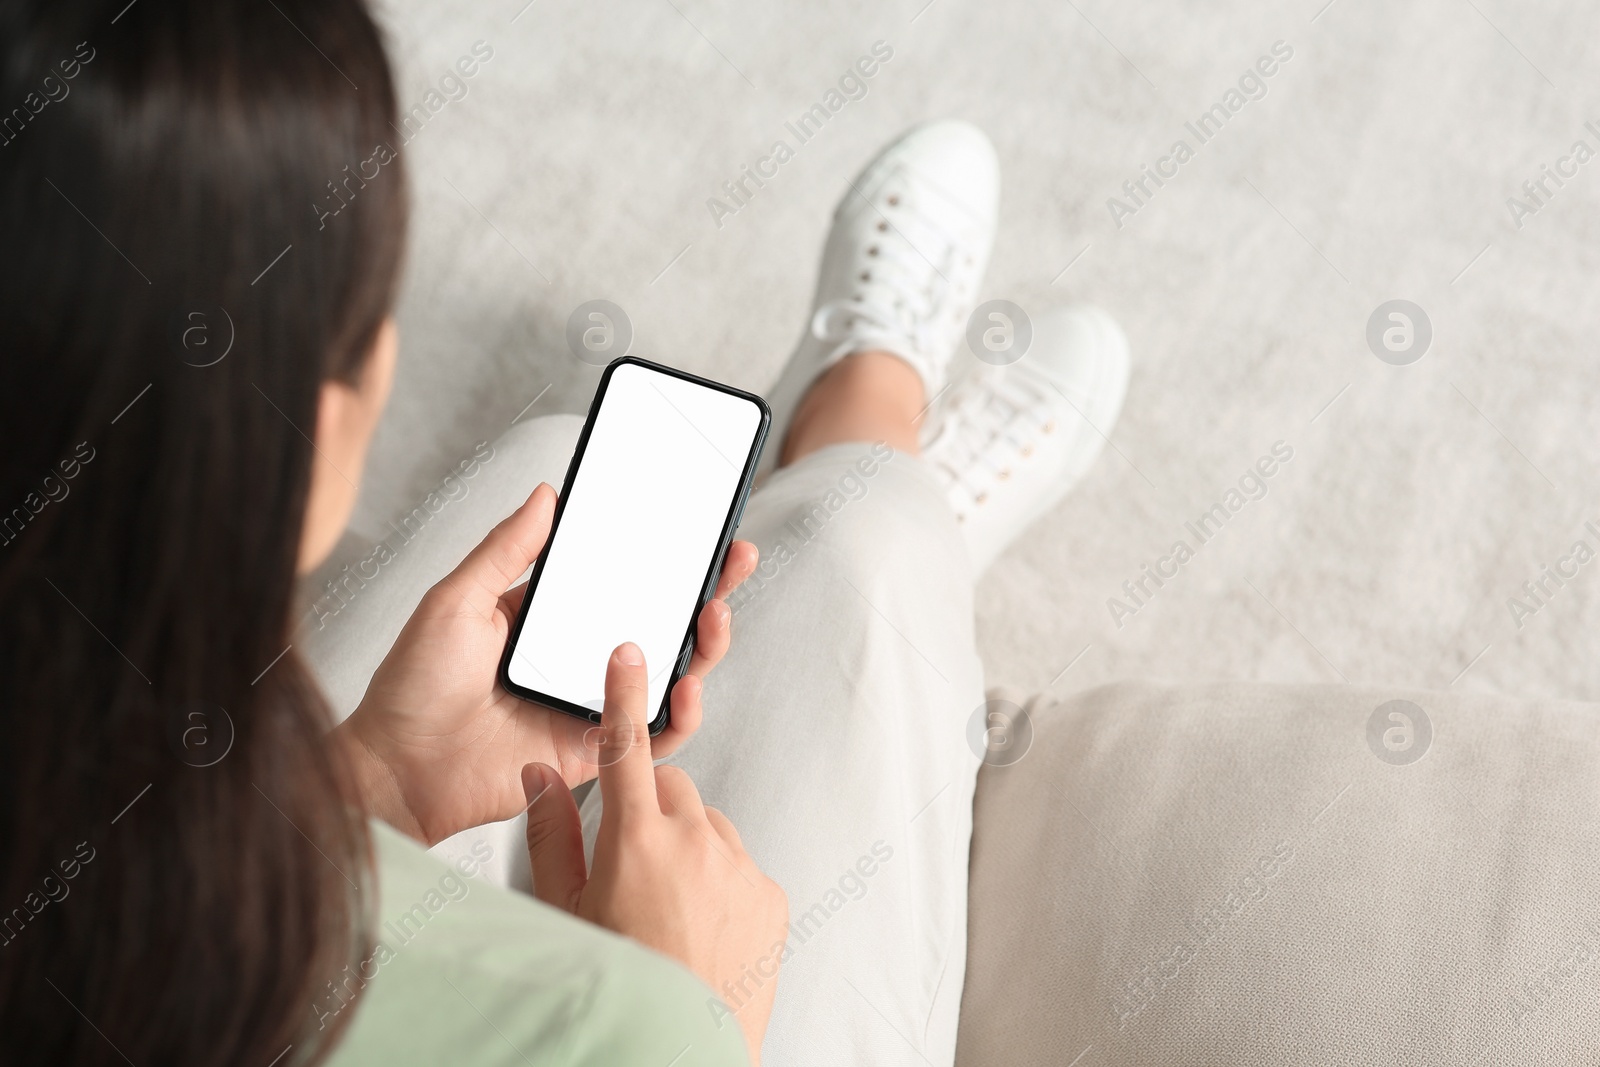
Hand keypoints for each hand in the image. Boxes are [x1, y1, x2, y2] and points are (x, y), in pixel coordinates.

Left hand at [336, 482, 758, 844]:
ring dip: (703, 645)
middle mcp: (577, 660)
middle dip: (704, 590)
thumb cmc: (413, 688)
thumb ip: (506, 549)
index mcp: (548, 620)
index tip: (696, 526)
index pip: (619, 579)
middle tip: (733, 559)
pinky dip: (679, 712)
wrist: (397, 771)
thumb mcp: (457, 600)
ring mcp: (590, 704)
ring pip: (668, 673)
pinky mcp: (595, 751)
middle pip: (658, 622)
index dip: (662, 555)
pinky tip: (686, 686)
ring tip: (713, 615)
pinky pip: (651, 733)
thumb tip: (547, 494)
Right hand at [524, 643, 787, 1064]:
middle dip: (648, 808)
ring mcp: (739, 868)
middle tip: (628, 862)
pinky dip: (719, 880)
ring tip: (664, 906)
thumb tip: (538, 779)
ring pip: (707, 825)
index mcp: (636, 841)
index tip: (629, 654)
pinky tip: (698, 925)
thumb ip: (552, 835)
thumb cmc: (619, 982)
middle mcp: (695, 843)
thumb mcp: (566, 912)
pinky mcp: (770, 894)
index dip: (626, 695)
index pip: (626, 747)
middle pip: (669, 788)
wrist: (678, 1051)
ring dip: (686, 846)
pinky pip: (740, 863)